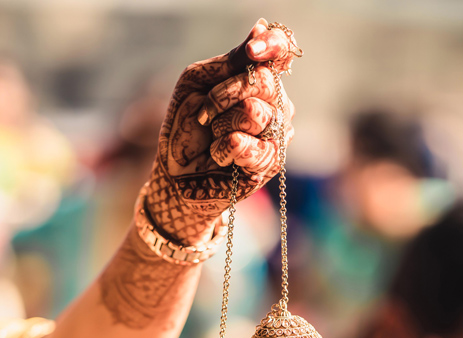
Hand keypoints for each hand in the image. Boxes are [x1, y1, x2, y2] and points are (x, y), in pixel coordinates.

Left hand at [146, 18, 297, 244]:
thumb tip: (262, 28)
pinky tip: (221, 156)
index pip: (283, 50)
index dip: (274, 45)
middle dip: (223, 95)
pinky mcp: (272, 162)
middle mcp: (275, 103)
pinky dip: (225, 149)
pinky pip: (252, 145)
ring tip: (214, 138)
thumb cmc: (186, 126)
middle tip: (206, 113)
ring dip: (221, 125)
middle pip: (265, 82)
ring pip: (256, 113)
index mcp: (258, 78)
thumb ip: (230, 62)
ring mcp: (277, 133)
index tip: (252, 50)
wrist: (177, 171)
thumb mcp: (198, 84)